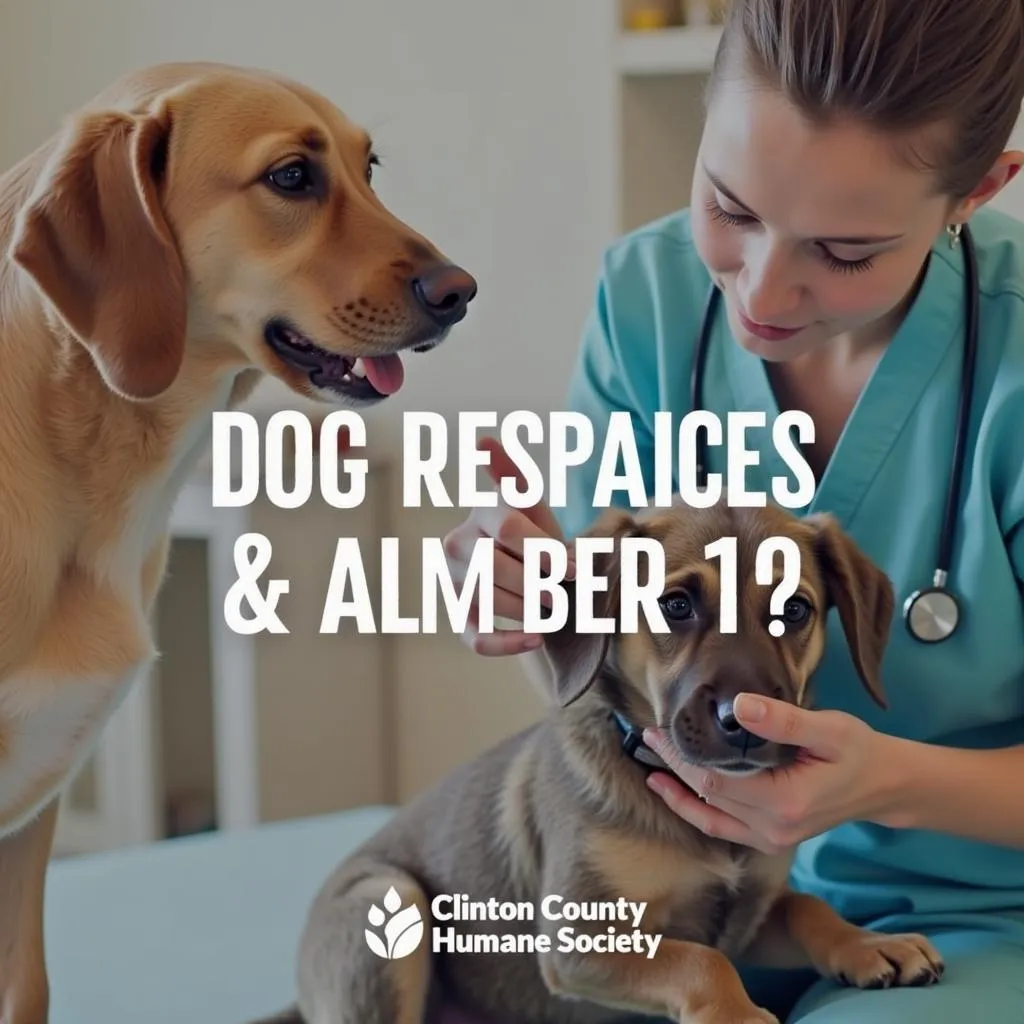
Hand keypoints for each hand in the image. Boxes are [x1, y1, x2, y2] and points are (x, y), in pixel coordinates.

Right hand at [442, 436, 572, 655]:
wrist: (531, 571)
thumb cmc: (533, 535)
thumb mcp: (531, 503)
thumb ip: (512, 474)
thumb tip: (480, 440)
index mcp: (480, 513)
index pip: (507, 528)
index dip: (544, 551)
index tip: (574, 569)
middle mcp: (458, 545)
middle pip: (495, 568)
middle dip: (534, 584)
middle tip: (561, 597)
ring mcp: (454, 582)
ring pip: (486, 601)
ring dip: (525, 611)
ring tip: (551, 612)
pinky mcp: (460, 616)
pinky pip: (477, 639)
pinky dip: (507, 644)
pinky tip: (536, 641)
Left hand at [641, 694, 896, 854]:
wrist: (883, 785)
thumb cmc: (858, 751)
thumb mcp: (829, 730)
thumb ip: (784, 720)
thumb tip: (741, 706)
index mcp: (784, 803)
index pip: (715, 780)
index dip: (682, 757)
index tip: (659, 730)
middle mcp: (773, 829)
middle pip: (707, 798)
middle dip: (674, 768)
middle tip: (649, 736)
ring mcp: (771, 840)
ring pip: (709, 818)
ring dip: (678, 793)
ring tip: (651, 765)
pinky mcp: (770, 840)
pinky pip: (721, 829)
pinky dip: (696, 810)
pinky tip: (675, 791)